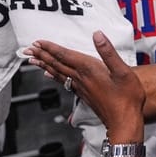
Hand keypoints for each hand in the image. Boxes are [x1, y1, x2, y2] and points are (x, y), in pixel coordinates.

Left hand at [25, 31, 144, 141]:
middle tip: (28, 49)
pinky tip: (49, 75)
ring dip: (44, 65)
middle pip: (57, 64)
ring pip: (57, 73)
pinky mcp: (84, 94)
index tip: (38, 41)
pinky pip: (63, 82)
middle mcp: (81, 78)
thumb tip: (97, 35)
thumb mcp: (122, 71)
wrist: (124, 122)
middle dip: (42, 55)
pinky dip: (54, 76)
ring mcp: (81, 87)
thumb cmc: (126, 98)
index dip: (51, 47)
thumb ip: (108, 52)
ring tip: (33, 59)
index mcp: (89, 70)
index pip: (65, 55)